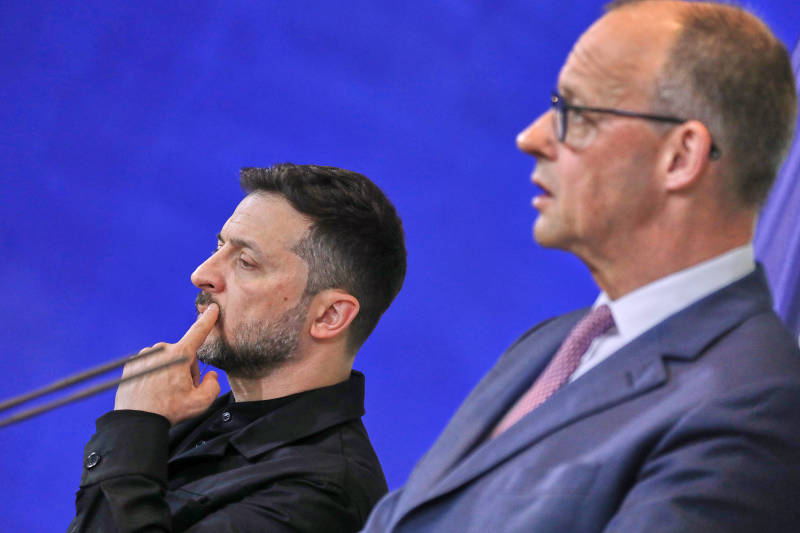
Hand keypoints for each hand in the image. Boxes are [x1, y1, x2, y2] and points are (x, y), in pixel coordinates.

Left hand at [114, 304, 220, 424]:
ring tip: (164, 394)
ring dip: (169, 373)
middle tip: (180, 391)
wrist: (136, 422)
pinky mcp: (132, 364)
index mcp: (179, 355)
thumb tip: (210, 375)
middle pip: (182, 355)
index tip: (212, 308)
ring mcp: (145, 356)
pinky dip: (154, 375)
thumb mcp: (200, 402)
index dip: (208, 320)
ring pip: (166, 361)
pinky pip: (150, 365)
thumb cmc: (169, 412)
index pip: (198, 333)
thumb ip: (213, 385)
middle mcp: (161, 350)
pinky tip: (152, 391)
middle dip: (185, 370)